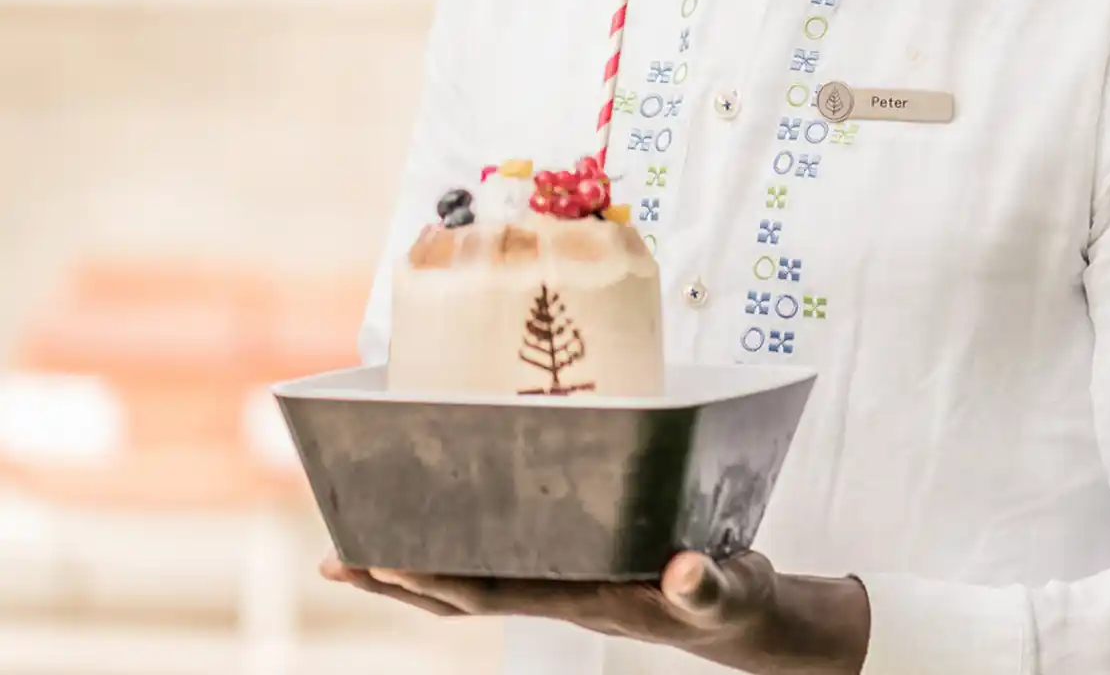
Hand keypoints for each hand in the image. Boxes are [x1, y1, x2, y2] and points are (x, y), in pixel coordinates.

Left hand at [320, 550, 869, 674]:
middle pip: (460, 591)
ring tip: (358, 544)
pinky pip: (502, 557)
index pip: (493, 590)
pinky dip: (462, 543)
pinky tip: (446, 522)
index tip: (382, 557)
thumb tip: (683, 571)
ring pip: (472, 577)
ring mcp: (561, 582)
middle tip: (333, 556)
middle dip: (396, 578)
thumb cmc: (735, 600)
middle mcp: (558, 592)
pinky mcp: (573, 565)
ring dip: (414, 566)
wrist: (744, 618)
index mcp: (582, 599)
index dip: (435, 576)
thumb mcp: (729, 590)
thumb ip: (707, 583)